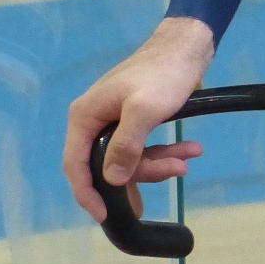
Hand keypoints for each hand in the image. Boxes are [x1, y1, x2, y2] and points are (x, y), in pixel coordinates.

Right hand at [62, 17, 214, 222]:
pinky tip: (189, 152)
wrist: (186, 47)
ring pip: (129, 159)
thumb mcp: (144, 109)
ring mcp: (114, 122)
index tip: (106, 216)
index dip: (87, 193)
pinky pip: (143, 148)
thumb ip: (126, 145)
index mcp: (85, 116)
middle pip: (107, 166)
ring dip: (159, 164)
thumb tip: (112, 180)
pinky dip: (164, 153)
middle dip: (142, 174)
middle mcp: (94, 121)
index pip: (75, 165)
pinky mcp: (134, 122)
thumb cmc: (162, 74)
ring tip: (188, 159)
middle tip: (174, 172)